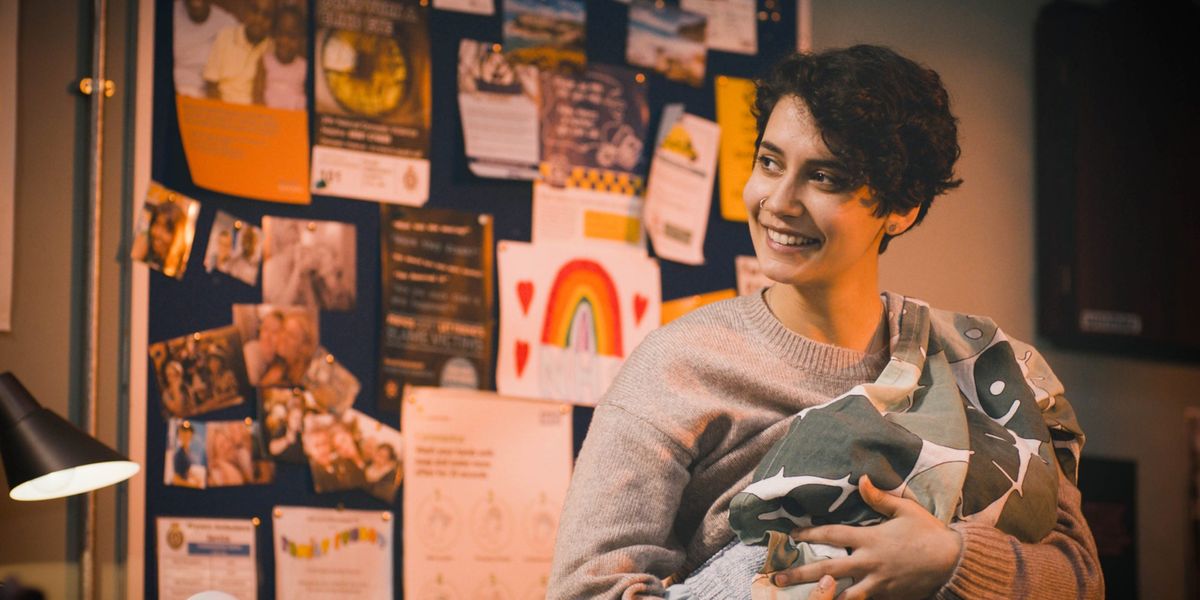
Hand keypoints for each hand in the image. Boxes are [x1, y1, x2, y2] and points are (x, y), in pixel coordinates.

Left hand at [772, 475, 961, 599]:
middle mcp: (869, 563)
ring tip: (802, 599)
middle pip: (827, 570)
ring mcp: (878, 584)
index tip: (790, 535)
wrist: (954, 562)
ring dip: (821, 597)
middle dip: (799, 574)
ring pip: (843, 596)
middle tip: (777, 578)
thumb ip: (880, 498)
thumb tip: (861, 479)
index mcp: (870, 539)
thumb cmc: (928, 532)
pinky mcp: (888, 598)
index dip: (809, 534)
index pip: (832, 536)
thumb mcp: (906, 509)